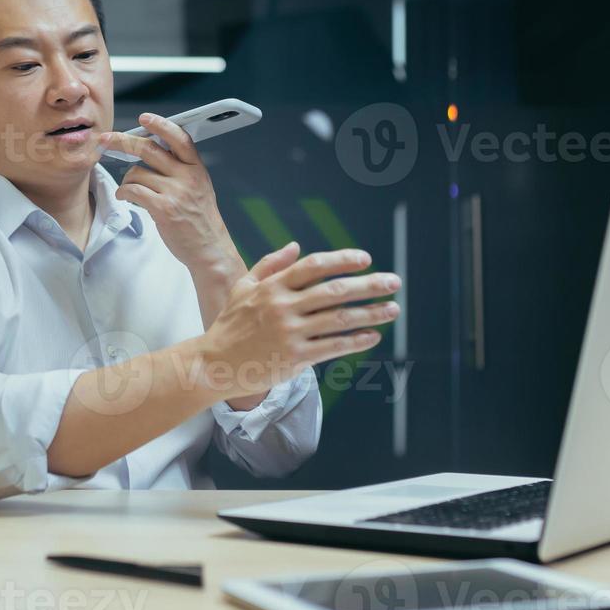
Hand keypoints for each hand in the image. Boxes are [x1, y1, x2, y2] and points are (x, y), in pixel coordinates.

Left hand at [100, 113, 241, 280]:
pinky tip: (125, 196)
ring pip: (137, 172)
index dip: (161, 125)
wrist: (210, 248)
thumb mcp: (199, 187)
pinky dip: (124, 192)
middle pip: (149, 149)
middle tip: (106, 140)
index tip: (144, 118)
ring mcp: (176, 192)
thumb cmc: (200, 219)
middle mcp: (187, 176)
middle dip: (122, 141)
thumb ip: (180, 169)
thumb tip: (151, 151)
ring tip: (129, 189)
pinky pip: (134, 190)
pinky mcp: (164, 209)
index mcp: (196, 168)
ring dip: (126, 180)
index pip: (179, 137)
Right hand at [194, 243, 401, 399]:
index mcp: (273, 286)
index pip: (314, 266)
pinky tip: (372, 336)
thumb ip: (270, 264)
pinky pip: (333, 346)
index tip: (366, 259)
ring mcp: (290, 332)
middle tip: (394, 282)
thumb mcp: (243, 287)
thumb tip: (296, 246)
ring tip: (392, 309)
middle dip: (369, 285)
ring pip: (339, 319)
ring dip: (370, 313)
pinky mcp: (295, 357)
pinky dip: (355, 340)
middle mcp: (284, 307)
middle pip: (334, 291)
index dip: (341, 260)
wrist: (215, 363)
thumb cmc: (230, 324)